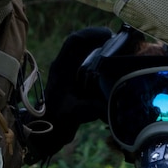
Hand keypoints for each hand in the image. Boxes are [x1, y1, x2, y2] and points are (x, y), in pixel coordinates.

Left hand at [19, 26, 117, 162]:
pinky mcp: (76, 82)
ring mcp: (70, 74)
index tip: (110, 36)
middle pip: (82, 43)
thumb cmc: (55, 121)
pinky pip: (90, 65)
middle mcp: (65, 67)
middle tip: (121, 41)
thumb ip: (90, 108)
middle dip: (101, 38)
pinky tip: (115, 68)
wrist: (46, 134)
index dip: (91, 34)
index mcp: (61, 68)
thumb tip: (111, 106)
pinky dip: (103, 63)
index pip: (74, 41)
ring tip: (121, 51)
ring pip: (86, 52)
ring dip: (102, 49)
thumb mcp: (73, 114)